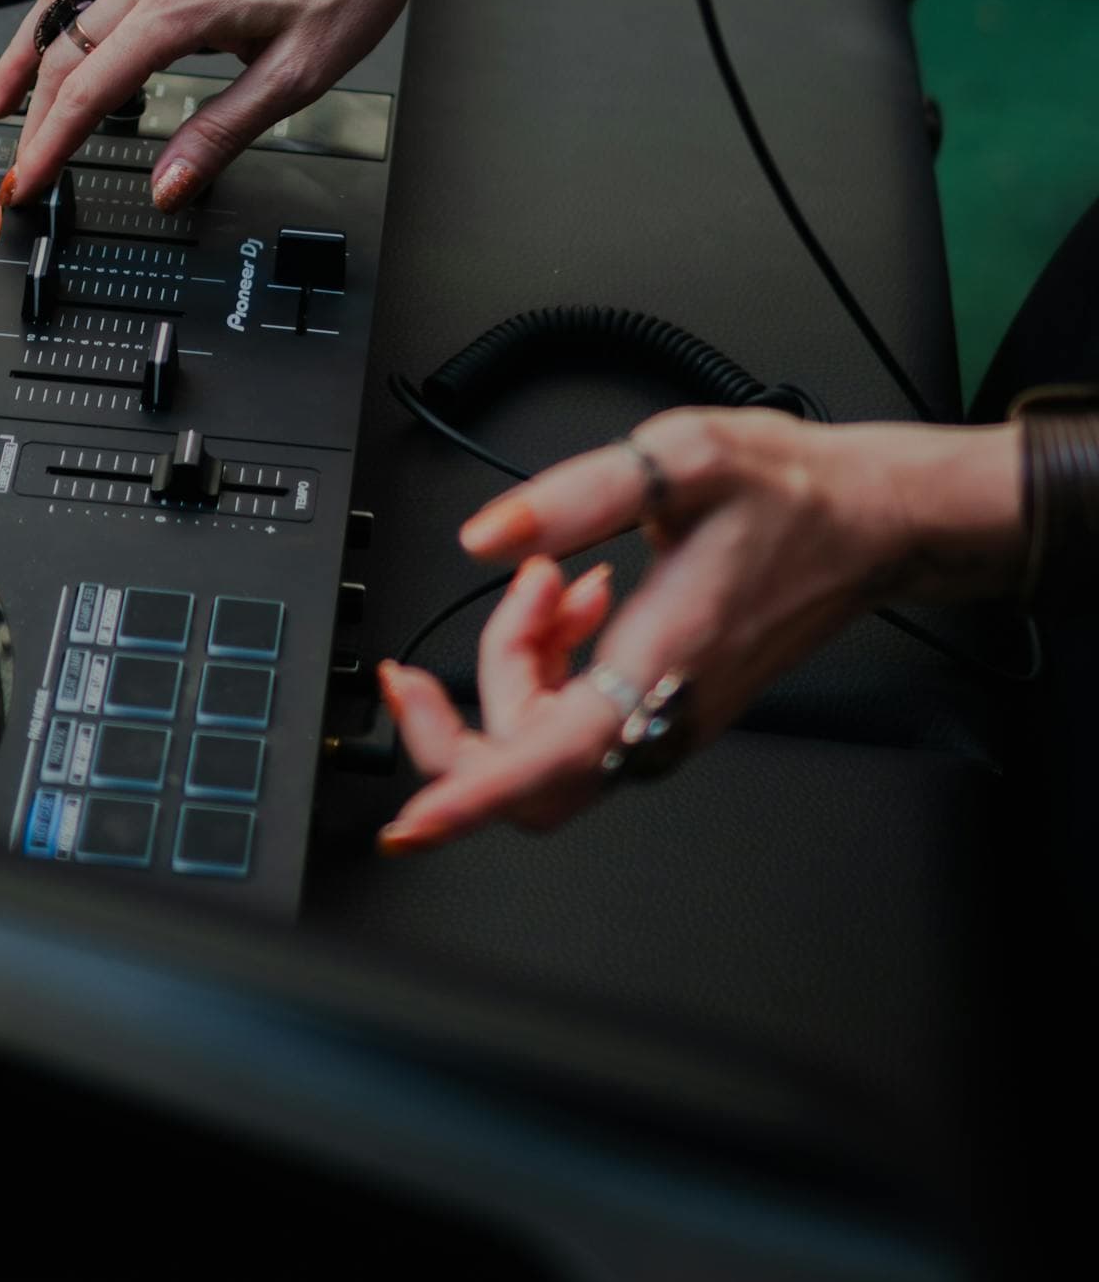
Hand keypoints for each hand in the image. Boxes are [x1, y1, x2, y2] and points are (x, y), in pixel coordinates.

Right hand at [0, 0, 443, 205]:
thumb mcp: (297, 75)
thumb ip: (224, 131)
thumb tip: (171, 185)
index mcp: (181, 10)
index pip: (90, 89)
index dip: (51, 142)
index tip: (29, 181)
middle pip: (68, 46)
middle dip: (33, 109)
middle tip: (16, 159)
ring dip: (24, 44)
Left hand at [376, 407, 1022, 853]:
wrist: (870, 522)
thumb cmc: (793, 495)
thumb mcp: (680, 459)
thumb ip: (573, 497)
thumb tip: (486, 536)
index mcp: (661, 662)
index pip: (546, 760)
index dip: (468, 798)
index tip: (410, 823)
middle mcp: (663, 714)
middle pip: (526, 774)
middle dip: (463, 713)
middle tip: (429, 660)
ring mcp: (668, 721)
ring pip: (547, 745)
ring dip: (515, 668)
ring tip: (545, 581)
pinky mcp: (671, 708)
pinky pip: (580, 719)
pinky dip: (551, 664)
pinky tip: (576, 596)